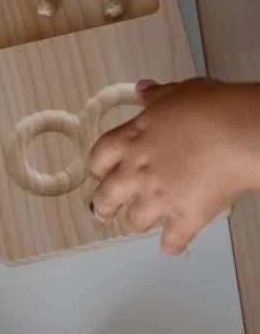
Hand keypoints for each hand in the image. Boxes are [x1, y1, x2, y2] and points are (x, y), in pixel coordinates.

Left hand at [90, 79, 259, 253]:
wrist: (235, 134)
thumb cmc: (208, 109)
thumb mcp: (175, 93)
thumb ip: (155, 96)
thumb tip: (142, 89)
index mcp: (129, 139)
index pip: (98, 158)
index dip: (98, 168)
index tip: (101, 172)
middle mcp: (136, 172)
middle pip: (106, 197)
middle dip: (103, 206)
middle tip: (102, 211)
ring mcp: (159, 197)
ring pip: (134, 221)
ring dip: (137, 221)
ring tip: (139, 221)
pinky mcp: (185, 218)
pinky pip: (172, 240)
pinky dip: (171, 244)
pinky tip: (170, 244)